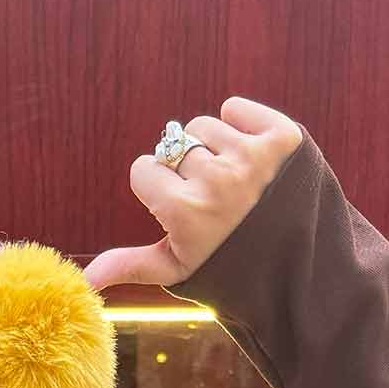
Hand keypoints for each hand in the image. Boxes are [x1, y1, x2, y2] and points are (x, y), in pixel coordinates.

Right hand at [84, 97, 303, 290]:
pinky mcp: (284, 138)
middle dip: (186, 171)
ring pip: (204, 127)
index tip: (182, 211)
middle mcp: (218, 181)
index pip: (144, 170)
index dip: (159, 191)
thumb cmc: (230, 270)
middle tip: (216, 202)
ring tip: (235, 183)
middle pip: (174, 147)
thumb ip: (129, 264)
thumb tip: (84, 279)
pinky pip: (236, 108)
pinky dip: (238, 122)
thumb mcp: (178, 270)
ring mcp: (253, 157)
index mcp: (186, 213)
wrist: (304, 266)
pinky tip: (250, 158)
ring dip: (211, 147)